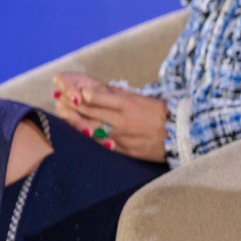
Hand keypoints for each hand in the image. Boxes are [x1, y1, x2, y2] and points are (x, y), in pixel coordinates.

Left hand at [52, 71, 168, 162]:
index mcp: (128, 104)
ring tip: (62, 112)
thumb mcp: (144, 99)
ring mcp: (120, 137)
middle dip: (71, 104)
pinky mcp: (123, 150)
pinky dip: (87, 135)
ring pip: (89, 128)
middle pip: (88, 112)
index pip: (95, 98)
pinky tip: (78, 131)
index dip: (79, 94)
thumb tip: (99, 91)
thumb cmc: (163, 114)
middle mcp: (121, 121)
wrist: (181, 135)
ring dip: (73, 120)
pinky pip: (100, 142)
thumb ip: (121, 96)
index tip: (70, 90)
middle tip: (59, 99)